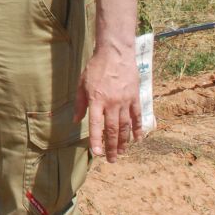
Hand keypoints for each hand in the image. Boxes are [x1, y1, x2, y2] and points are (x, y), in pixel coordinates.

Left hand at [75, 46, 142, 161]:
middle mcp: (111, 103)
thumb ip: (80, 103)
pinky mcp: (135, 98)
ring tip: (121, 153)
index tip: (96, 153)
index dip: (96, 140)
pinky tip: (137, 139)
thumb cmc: (95, 68)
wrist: (115, 54)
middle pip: (112, 130)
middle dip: (111, 147)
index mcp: (96, 100)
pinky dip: (138, 129)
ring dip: (124, 142)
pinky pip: (137, 117)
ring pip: (125, 126)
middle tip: (111, 160)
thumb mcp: (81, 84)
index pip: (95, 124)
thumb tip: (75, 120)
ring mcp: (125, 101)